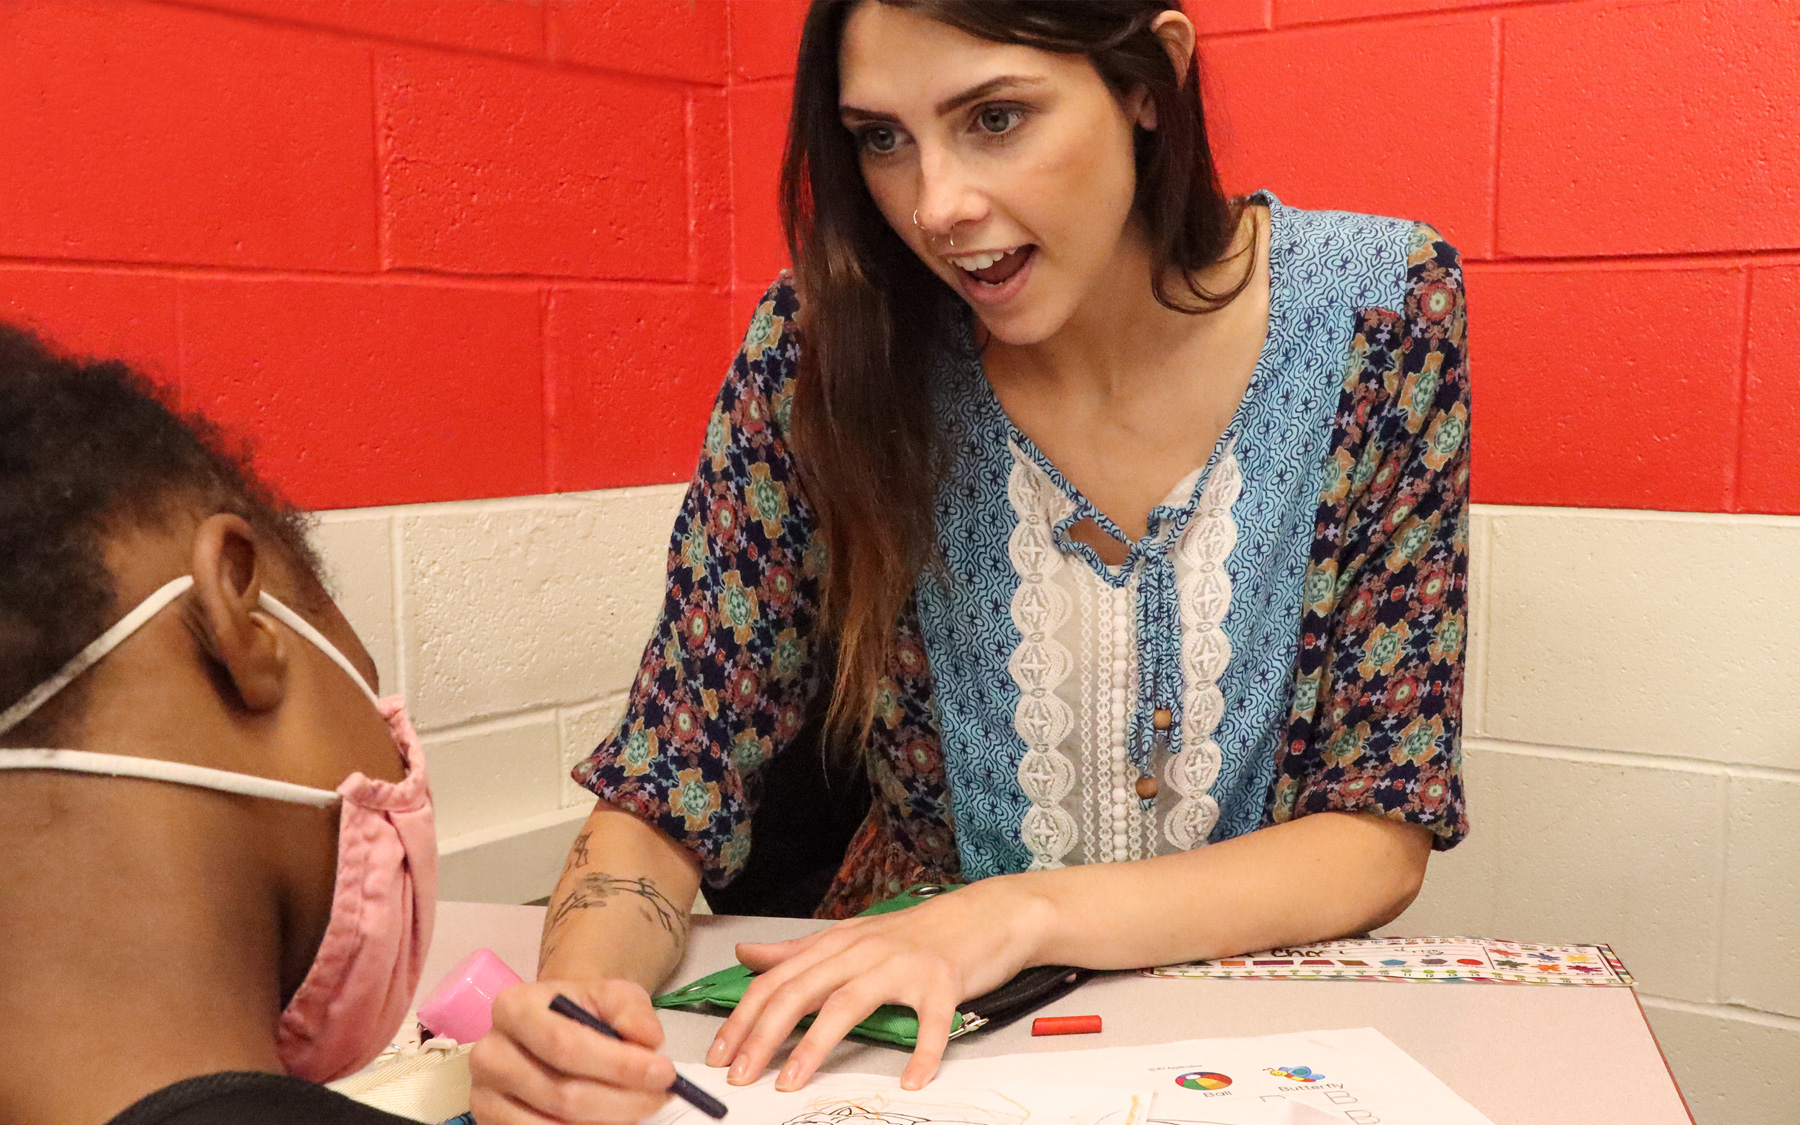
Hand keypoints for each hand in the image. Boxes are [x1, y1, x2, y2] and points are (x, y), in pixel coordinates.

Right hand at [470, 978, 676, 1124]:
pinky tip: (609, 1123)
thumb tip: (648, 1040)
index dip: (618, 1064)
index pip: (565, 1044)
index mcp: (514, 1008)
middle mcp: (489, 1053)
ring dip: (605, 1124)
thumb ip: (632, 1012)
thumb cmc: (582, 1012)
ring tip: (638, 1111)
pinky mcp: (488, 1123)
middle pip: (561, 1094)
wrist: (552, 1029)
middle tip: (660, 1098)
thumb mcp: (611, 996)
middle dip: (621, 1101)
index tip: (664, 1073)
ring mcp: (484, 1095)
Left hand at [705, 878, 1050, 1091]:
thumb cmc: (918, 933)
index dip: (744, 1016)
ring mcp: (903, 965)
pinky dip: (922, 1054)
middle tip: (740, 1075)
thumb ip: (798, 952)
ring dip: (814, 1046)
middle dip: (763, 1035)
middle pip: (801, 992)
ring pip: (848, 1004)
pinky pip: (931, 1023)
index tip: (720, 1053)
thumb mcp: (852, 937)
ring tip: (790, 1082)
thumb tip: (748, 956)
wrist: (985, 914)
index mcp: (837, 943)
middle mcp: (863, 950)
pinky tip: (911, 1081)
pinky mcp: (943, 982)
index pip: (777, 980)